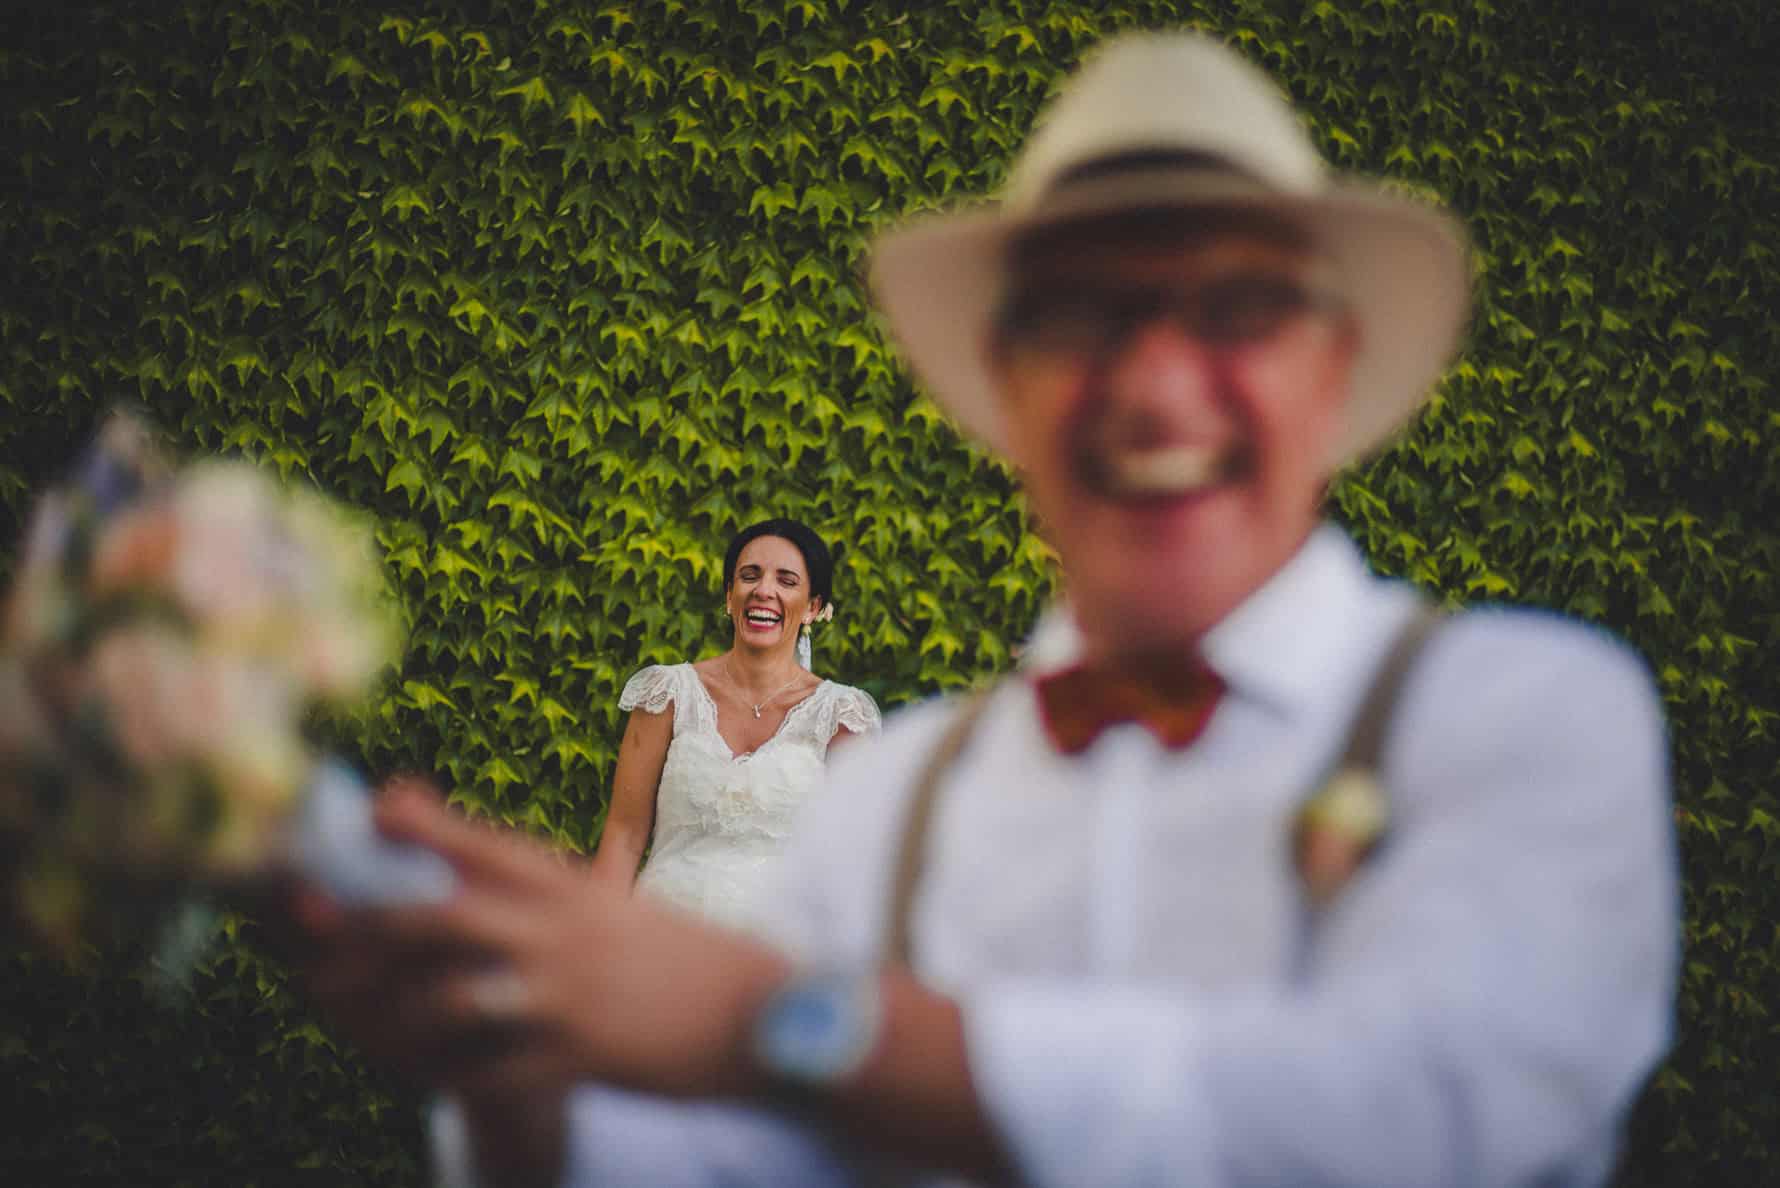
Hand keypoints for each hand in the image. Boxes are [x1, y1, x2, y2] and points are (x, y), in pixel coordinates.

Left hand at [291, 779, 789, 1104]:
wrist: (761, 1013)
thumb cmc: (676, 957)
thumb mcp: (611, 905)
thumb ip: (541, 891)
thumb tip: (471, 870)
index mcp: (573, 887)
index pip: (486, 845)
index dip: (420, 826)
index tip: (367, 808)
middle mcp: (564, 931)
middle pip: (442, 917)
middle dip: (368, 929)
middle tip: (313, 942)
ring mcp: (570, 996)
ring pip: (451, 999)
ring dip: (391, 1016)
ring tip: (351, 1023)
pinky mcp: (581, 1058)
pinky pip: (488, 1073)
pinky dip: (444, 1077)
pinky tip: (421, 1076)